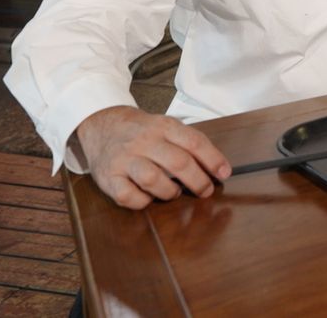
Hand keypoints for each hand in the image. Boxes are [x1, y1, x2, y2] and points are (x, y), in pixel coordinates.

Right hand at [74, 106, 231, 209]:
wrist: (102, 125)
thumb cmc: (141, 132)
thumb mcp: (165, 126)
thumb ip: (187, 143)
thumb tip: (218, 168)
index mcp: (162, 126)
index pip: (194, 142)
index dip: (213, 160)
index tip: (224, 174)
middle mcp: (143, 141)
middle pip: (178, 163)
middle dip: (198, 181)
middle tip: (206, 191)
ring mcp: (124, 159)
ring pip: (153, 180)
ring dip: (170, 192)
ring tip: (173, 192)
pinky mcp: (108, 177)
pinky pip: (128, 196)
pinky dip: (142, 201)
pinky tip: (148, 196)